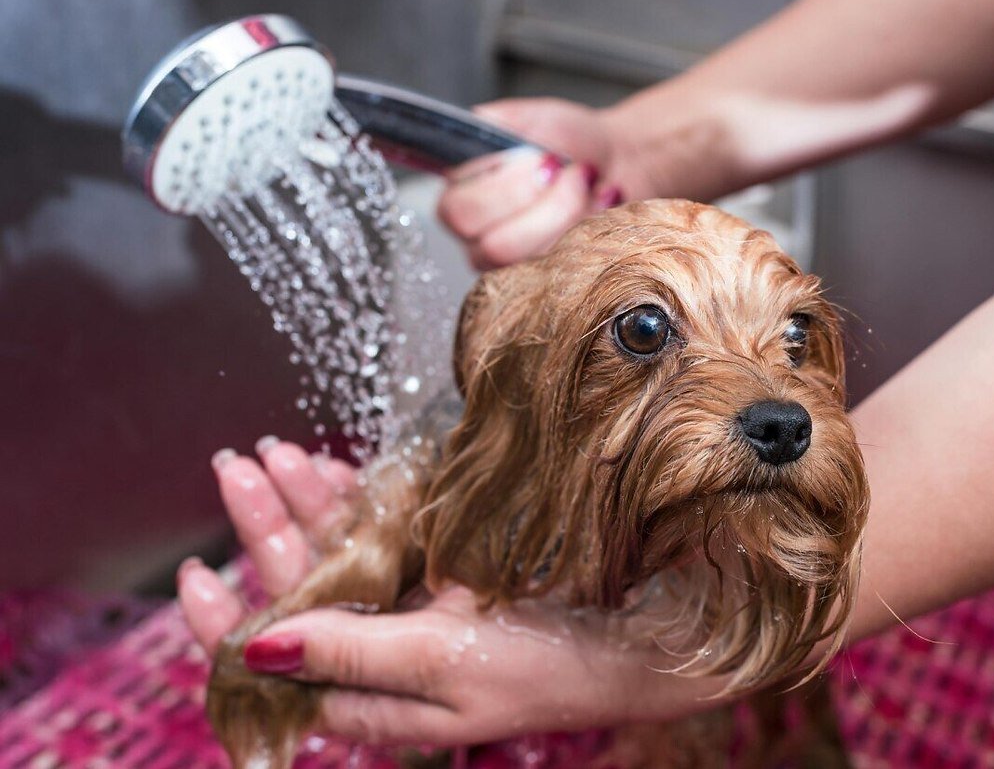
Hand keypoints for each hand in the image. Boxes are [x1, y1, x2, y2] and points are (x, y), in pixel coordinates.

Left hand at [178, 439, 725, 746]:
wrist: (640, 636)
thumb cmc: (548, 665)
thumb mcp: (441, 662)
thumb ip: (349, 653)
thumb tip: (253, 649)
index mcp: (375, 696)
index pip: (279, 663)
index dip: (228, 621)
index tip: (195, 571)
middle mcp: (386, 653)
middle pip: (304, 591)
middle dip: (266, 530)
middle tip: (237, 468)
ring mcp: (416, 607)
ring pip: (340, 554)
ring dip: (308, 503)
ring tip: (276, 454)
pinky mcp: (448, 569)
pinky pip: (387, 531)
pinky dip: (359, 498)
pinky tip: (337, 466)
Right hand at [436, 98, 654, 269]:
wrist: (614, 159)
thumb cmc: (566, 140)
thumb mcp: (525, 117)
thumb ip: (491, 123)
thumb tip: (473, 134)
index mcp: (460, 196)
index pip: (459, 212)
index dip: (507, 190)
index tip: (548, 161)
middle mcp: (477, 238)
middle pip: (495, 246)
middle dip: (547, 205)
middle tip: (573, 172)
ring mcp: (512, 265)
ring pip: (534, 260)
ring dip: (571, 215)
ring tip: (589, 182)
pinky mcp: (548, 278)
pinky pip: (565, 268)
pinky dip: (591, 227)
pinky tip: (602, 201)